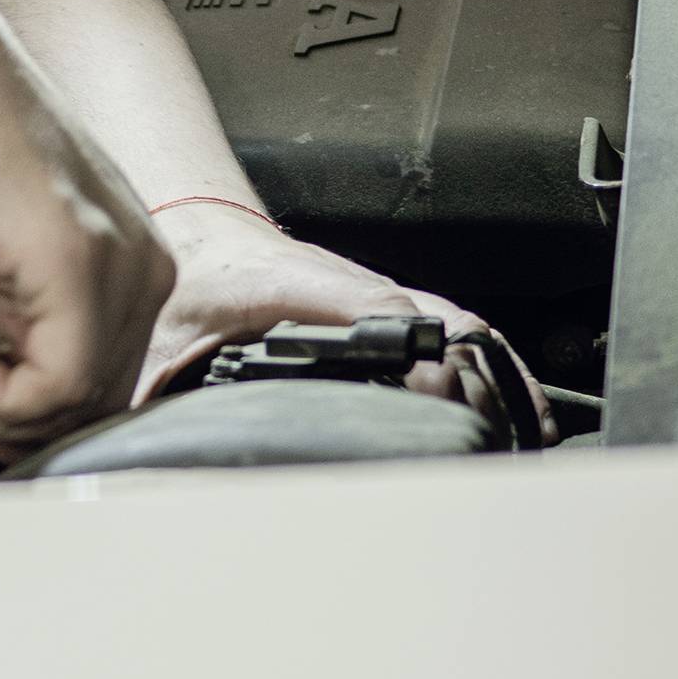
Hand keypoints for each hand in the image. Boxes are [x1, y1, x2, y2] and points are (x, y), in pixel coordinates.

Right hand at [0, 19, 173, 460]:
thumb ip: (19, 317)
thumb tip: (7, 381)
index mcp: (130, 260)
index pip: (95, 385)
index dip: (13, 407)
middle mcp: (139, 267)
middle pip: (87, 407)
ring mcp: (115, 268)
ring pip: (71, 410)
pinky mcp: (75, 266)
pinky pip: (51, 389)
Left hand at [138, 201, 554, 439]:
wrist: (197, 229)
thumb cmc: (190, 279)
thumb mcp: (169, 342)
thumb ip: (160, 396)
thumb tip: (148, 449)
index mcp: (300, 291)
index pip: (382, 314)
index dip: (422, 359)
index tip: (446, 402)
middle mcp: (352, 288)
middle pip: (441, 322)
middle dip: (481, 379)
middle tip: (505, 437)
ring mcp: (374, 293)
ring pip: (455, 324)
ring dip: (495, 371)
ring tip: (529, 429)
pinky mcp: (383, 303)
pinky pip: (450, 325)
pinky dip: (484, 359)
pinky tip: (506, 397)